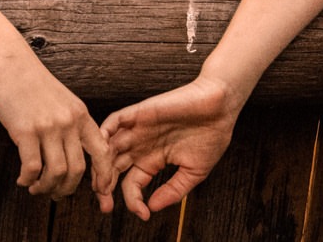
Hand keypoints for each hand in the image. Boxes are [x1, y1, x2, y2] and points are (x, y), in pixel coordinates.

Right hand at [0, 49, 113, 202]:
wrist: (6, 59)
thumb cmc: (28, 79)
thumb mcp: (60, 99)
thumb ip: (67, 123)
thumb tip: (66, 152)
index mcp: (80, 114)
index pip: (102, 151)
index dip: (104, 175)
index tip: (99, 190)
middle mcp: (68, 122)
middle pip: (77, 170)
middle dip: (67, 189)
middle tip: (56, 194)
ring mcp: (48, 126)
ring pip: (56, 173)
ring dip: (45, 188)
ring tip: (36, 189)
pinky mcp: (25, 130)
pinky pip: (32, 167)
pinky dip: (28, 179)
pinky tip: (22, 179)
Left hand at [100, 73, 243, 218]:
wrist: (220, 108)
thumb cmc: (211, 137)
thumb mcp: (194, 172)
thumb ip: (173, 190)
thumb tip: (153, 208)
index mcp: (153, 160)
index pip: (132, 184)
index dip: (133, 201)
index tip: (143, 214)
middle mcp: (141, 146)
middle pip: (113, 168)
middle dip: (105, 188)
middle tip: (105, 205)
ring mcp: (138, 130)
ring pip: (108, 148)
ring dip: (102, 165)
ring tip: (103, 184)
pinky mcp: (139, 113)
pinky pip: (114, 121)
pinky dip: (104, 133)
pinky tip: (102, 149)